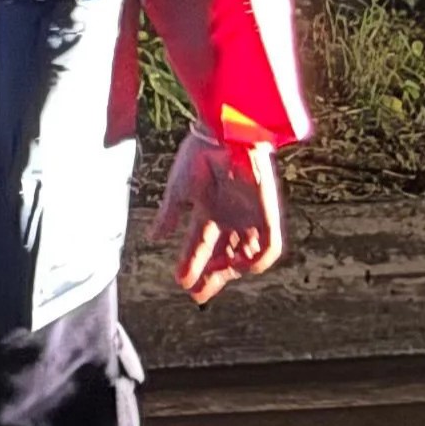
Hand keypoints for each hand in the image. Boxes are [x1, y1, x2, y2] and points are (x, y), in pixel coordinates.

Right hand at [152, 131, 283, 303]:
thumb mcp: (178, 190)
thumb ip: (168, 215)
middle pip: (225, 257)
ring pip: (245, 256)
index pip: (203, 247)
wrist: (223, 133)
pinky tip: (237, 267)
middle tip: (197, 292)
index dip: (193, 266)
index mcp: (210, 211)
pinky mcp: (267, 214)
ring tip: (212, 278)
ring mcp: (249, 217)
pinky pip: (270, 246)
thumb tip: (154, 238)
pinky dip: (256, 260)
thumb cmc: (200, 154)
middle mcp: (231, 218)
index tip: (181, 282)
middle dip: (211, 277)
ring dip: (230, 272)